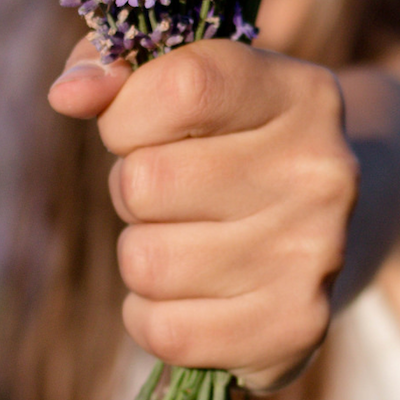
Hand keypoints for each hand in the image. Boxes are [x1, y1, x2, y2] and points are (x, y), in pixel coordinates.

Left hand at [49, 36, 359, 390]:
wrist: (330, 227)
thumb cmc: (234, 139)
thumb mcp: (195, 81)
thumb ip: (121, 68)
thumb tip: (69, 94)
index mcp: (303, 94)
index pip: (184, 87)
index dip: (128, 110)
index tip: (135, 122)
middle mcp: (322, 171)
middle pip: (147, 182)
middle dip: (132, 186)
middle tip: (170, 187)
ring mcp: (315, 254)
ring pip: (146, 262)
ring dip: (142, 249)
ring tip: (183, 234)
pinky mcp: (295, 328)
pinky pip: (165, 331)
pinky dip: (152, 314)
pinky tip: (188, 289)